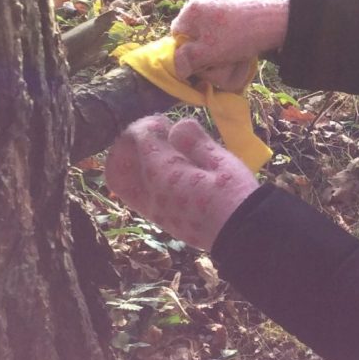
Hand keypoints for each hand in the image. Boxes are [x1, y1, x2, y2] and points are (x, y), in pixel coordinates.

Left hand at [104, 115, 259, 250]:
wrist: (241, 236)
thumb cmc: (234, 194)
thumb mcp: (220, 161)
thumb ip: (195, 141)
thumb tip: (177, 127)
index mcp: (164, 173)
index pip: (139, 138)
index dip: (150, 124)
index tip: (167, 123)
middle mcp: (150, 193)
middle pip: (117, 165)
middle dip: (128, 145)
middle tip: (151, 138)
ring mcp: (154, 210)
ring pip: (124, 183)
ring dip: (134, 163)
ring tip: (160, 155)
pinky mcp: (163, 220)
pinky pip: (139, 195)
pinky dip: (144, 178)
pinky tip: (170, 173)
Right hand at [171, 0, 288, 90]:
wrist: (276, 17)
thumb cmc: (239, 36)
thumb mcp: (209, 53)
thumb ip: (189, 60)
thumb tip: (177, 68)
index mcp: (192, 8)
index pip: (178, 32)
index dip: (187, 49)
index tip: (201, 60)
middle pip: (195, 26)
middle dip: (203, 43)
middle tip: (218, 56)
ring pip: (211, 22)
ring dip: (218, 37)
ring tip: (233, 47)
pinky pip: (226, 16)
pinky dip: (232, 28)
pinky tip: (243, 37)